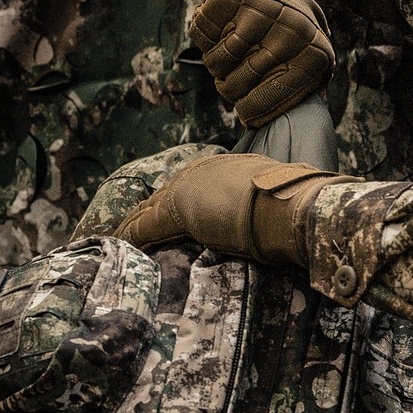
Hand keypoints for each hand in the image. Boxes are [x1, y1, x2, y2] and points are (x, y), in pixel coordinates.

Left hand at [114, 153, 355, 267]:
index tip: (162, 213)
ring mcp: (190, 188)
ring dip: (134, 224)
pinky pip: (145, 225)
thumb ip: (267, 208)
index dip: (175, 201)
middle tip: (129, 226)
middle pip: (166, 193)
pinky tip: (116, 244)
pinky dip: (130, 236)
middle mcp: (206, 170)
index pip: (193, 186)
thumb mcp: (278, 204)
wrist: (295, 208)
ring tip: (115, 238)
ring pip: (151, 208)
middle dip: (148, 211)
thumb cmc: (297, 209)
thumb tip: (280, 224)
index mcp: (230, 167)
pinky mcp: (177, 209)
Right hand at [189, 0, 334, 126]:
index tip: (244, 109)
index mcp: (314, 54)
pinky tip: (221, 27)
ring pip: (216, 63)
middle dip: (228, 88)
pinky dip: (204, 37)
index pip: (268, 104)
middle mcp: (291, 32)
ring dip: (215, 63)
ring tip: (229, 52)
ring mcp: (260, 10)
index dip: (249, 112)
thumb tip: (278, 132)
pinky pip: (201, 36)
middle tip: (231, 77)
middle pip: (237, 86)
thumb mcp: (306, 58)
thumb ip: (299, 92)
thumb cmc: (285, 29)